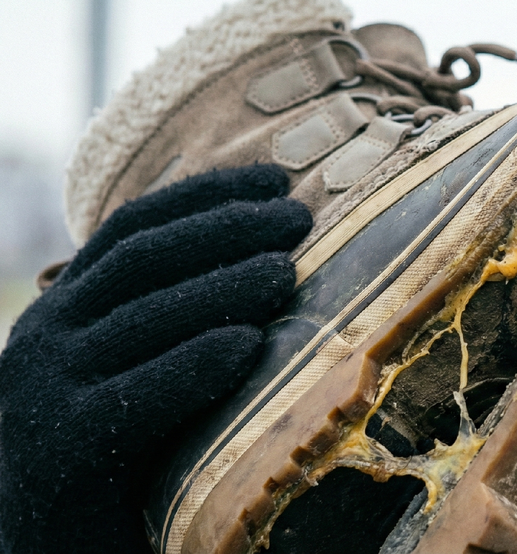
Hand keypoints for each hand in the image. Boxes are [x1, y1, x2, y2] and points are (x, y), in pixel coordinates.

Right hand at [0, 164, 310, 552]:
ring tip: (287, 272)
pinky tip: (246, 348)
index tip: (275, 179)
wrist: (54, 553)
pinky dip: (193, 366)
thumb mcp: (135, 371)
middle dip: (223, 228)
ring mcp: (43, 393)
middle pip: (141, 259)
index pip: (132, 229)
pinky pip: (136, 396)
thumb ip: (169, 319)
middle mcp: (41, 339)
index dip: (203, 195)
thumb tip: (269, 255)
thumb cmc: (119, 461)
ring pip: (143, 318)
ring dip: (221, 287)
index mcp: (62, 310)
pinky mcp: (62, 450)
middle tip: (297, 219)